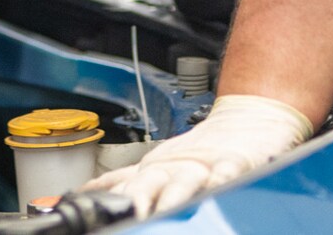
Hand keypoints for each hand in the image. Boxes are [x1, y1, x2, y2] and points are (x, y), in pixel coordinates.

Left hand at [79, 94, 313, 217]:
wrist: (245, 119)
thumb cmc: (200, 149)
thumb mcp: (157, 164)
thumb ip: (124, 181)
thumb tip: (86, 193)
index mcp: (153, 170)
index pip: (125, 187)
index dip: (109, 201)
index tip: (94, 215)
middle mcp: (173, 168)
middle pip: (151, 183)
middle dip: (139, 200)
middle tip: (132, 214)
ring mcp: (203, 165)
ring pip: (186, 181)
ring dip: (176, 195)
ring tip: (167, 210)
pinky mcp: (234, 163)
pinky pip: (227, 173)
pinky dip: (220, 179)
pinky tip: (216, 186)